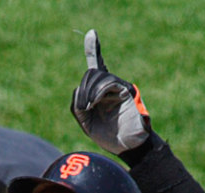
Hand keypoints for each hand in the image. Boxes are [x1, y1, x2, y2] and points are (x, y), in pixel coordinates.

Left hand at [70, 29, 150, 154]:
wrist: (126, 147)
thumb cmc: (107, 136)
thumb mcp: (86, 122)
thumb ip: (78, 106)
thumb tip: (78, 90)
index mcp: (101, 91)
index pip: (97, 67)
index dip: (94, 49)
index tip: (91, 33)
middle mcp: (110, 86)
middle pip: (91, 74)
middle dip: (83, 89)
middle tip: (83, 108)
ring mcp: (119, 87)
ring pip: (98, 76)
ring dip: (88, 92)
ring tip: (88, 108)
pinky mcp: (126, 90)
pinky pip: (109, 82)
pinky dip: (97, 91)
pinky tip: (94, 103)